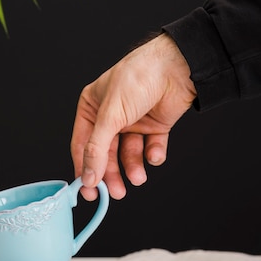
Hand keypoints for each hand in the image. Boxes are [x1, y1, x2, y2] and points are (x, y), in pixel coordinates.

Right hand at [70, 33, 196, 199]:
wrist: (177, 67)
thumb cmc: (138, 78)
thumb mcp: (110, 116)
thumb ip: (97, 148)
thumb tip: (87, 176)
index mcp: (92, 108)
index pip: (82, 144)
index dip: (84, 168)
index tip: (88, 190)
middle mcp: (111, 116)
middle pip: (106, 154)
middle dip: (111, 174)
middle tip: (114, 193)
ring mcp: (133, 122)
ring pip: (128, 154)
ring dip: (132, 167)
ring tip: (138, 177)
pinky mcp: (154, 126)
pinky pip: (150, 148)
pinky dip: (153, 154)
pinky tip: (154, 154)